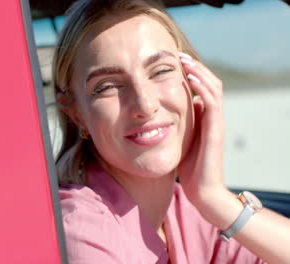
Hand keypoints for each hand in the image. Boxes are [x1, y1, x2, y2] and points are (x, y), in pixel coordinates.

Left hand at [176, 52, 226, 206]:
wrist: (202, 190)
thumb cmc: (188, 167)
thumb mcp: (180, 140)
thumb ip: (177, 125)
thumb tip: (165, 112)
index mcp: (204, 117)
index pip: (202, 87)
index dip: (190, 73)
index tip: (172, 62)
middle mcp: (213, 116)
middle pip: (209, 82)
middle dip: (194, 66)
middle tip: (177, 55)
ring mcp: (216, 121)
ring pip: (213, 86)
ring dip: (198, 70)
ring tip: (183, 60)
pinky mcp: (216, 129)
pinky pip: (211, 101)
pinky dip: (202, 86)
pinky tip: (189, 78)